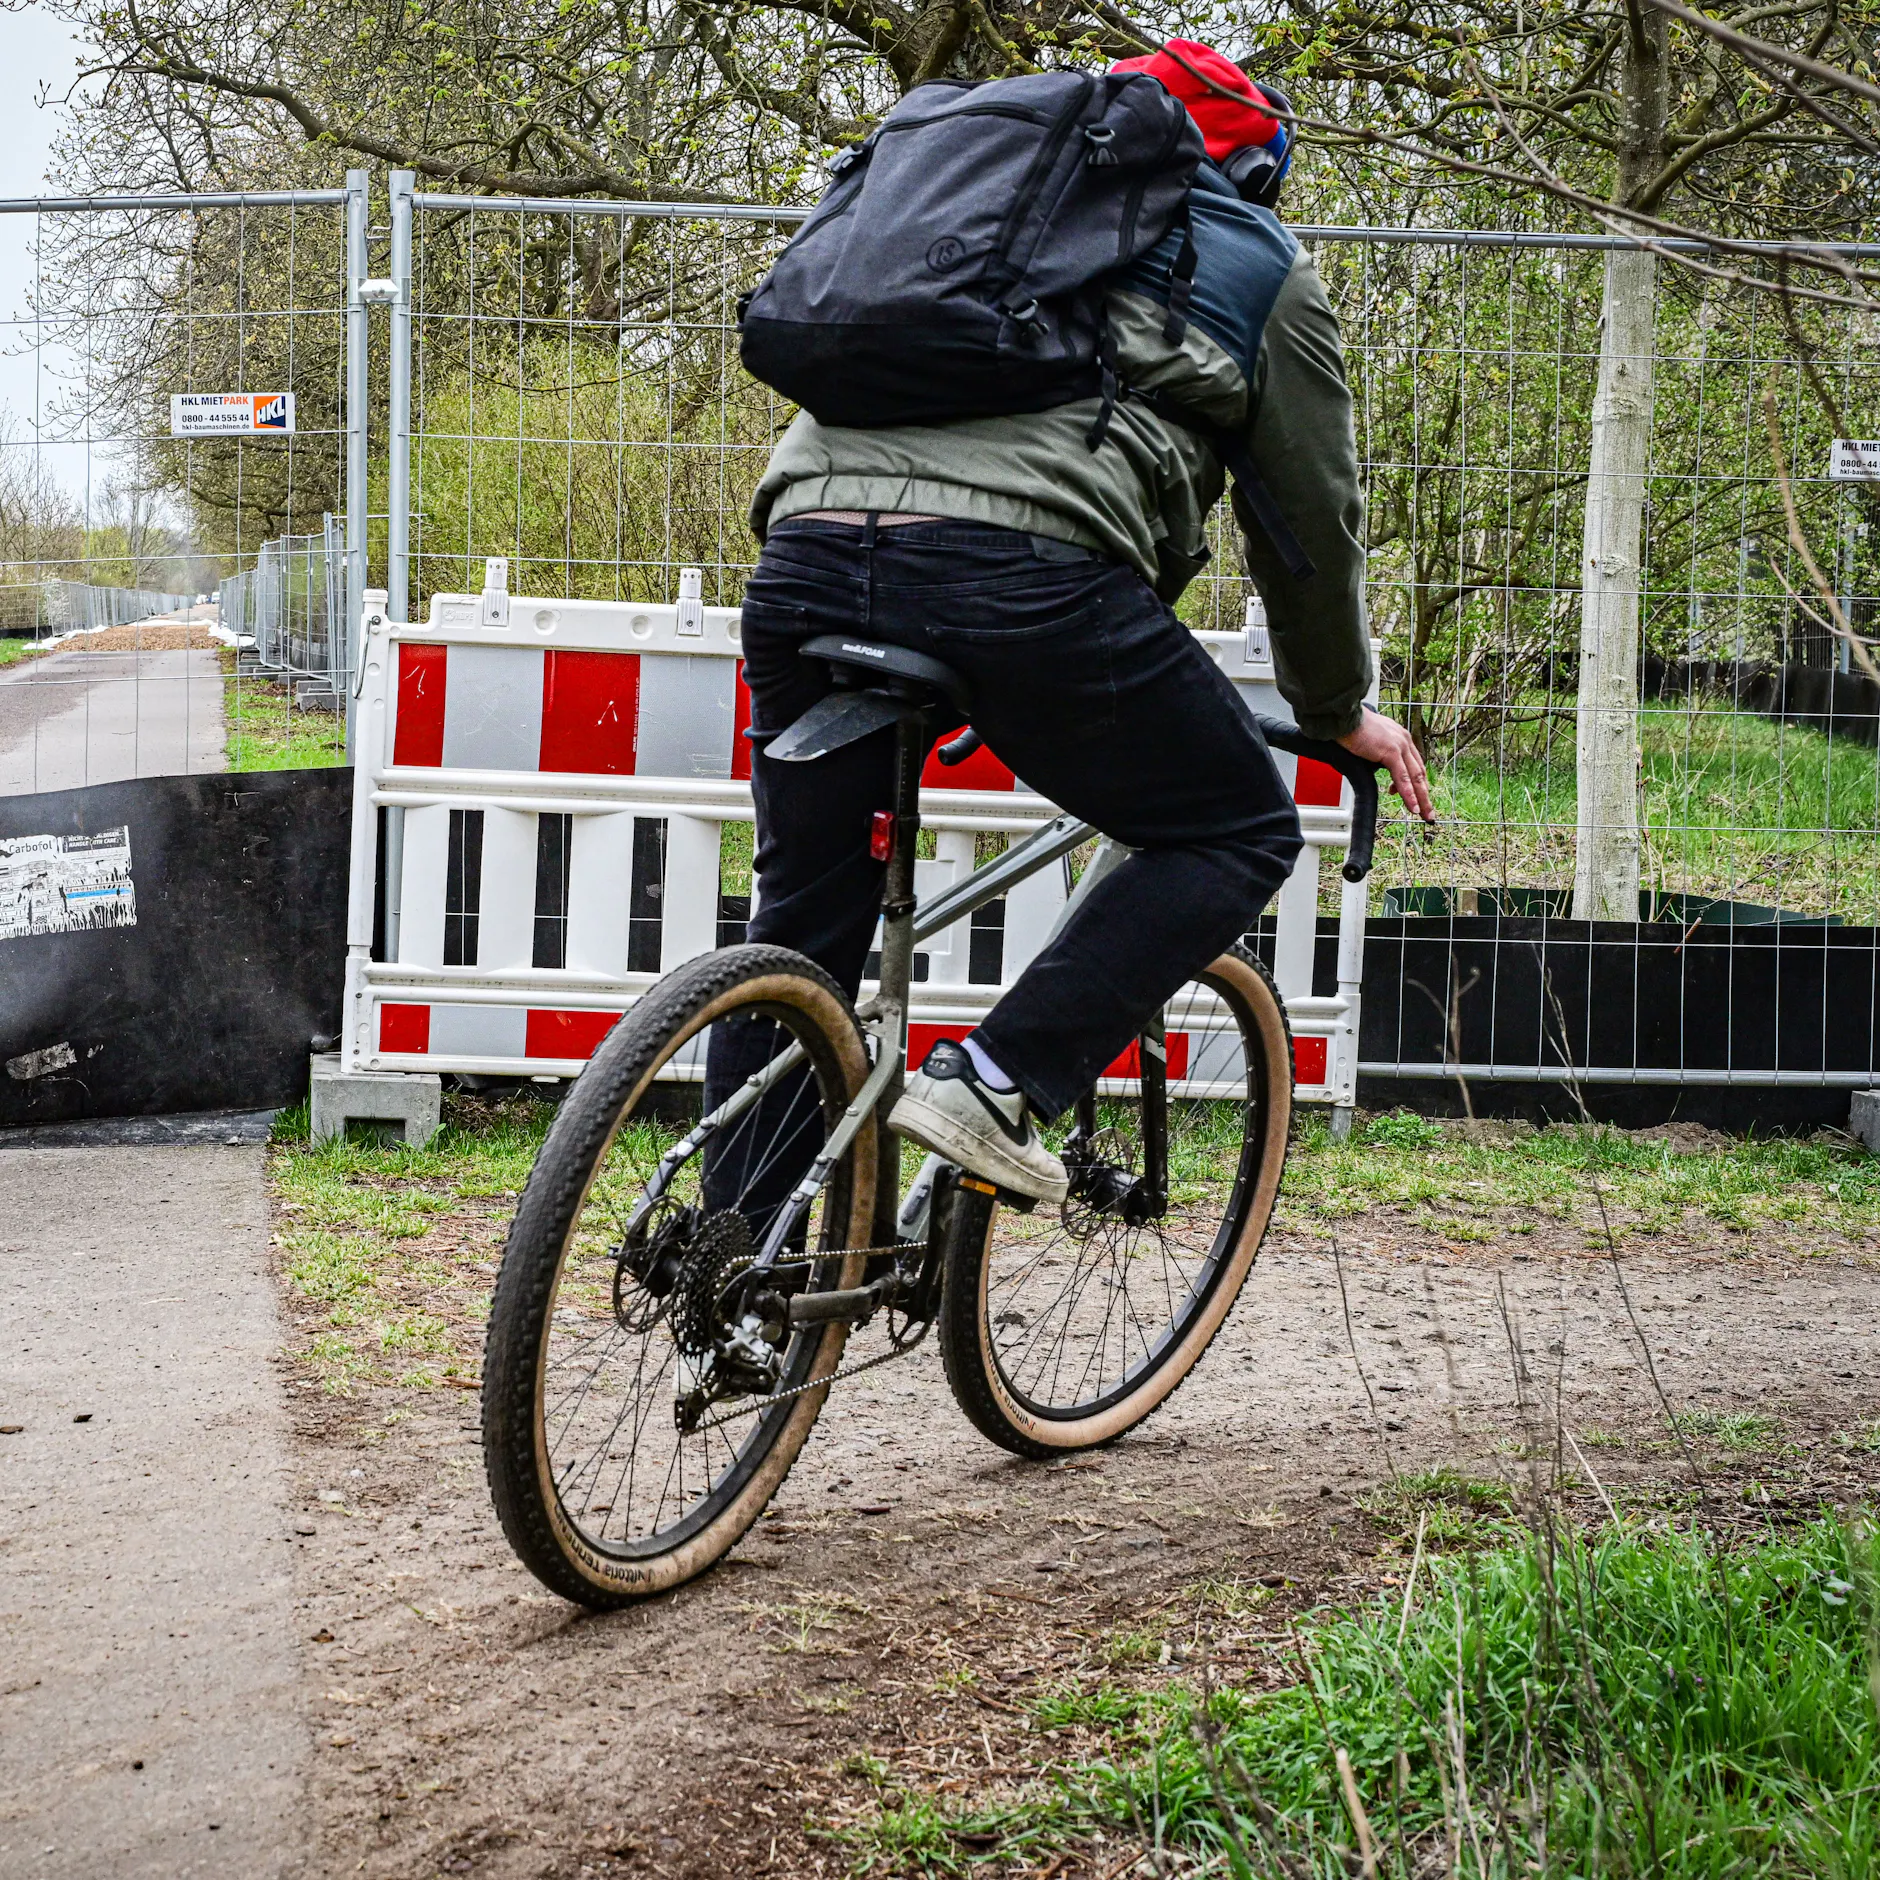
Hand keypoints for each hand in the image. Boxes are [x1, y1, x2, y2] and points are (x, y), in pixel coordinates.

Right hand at [1337, 706, 1434, 824]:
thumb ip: (1375, 753)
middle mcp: (1403, 740)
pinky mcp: (1391, 752)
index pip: (1414, 764)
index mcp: (1399, 736)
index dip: (1416, 783)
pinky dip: (1409, 794)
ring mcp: (1399, 745)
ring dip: (1421, 798)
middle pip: (1419, 772)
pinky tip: (1412, 807)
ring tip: (1424, 814)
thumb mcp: (1369, 741)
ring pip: (1415, 777)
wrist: (1343, 718)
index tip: (1417, 797)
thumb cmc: (1349, 727)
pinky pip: (1403, 778)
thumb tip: (1372, 764)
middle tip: (1428, 811)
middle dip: (1424, 794)